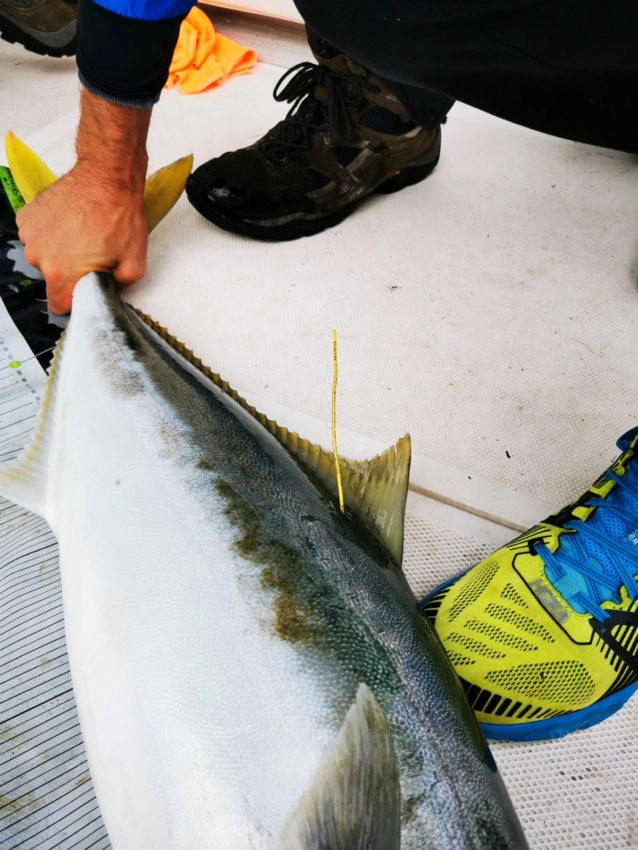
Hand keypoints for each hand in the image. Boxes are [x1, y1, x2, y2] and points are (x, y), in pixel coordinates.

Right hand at [16, 163, 147, 314]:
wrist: (106, 176)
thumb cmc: (119, 216)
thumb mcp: (134, 265)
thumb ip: (118, 288)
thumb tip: (109, 292)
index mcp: (61, 274)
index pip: (59, 306)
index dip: (76, 300)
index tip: (87, 289)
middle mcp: (38, 257)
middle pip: (53, 279)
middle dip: (71, 273)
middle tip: (92, 254)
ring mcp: (30, 235)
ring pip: (44, 257)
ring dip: (60, 251)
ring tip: (82, 234)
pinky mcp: (27, 217)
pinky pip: (38, 236)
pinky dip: (51, 233)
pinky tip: (70, 222)